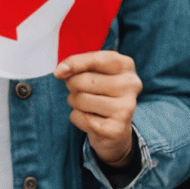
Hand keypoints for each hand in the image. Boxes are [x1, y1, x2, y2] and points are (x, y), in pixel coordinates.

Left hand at [56, 50, 140, 167]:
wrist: (116, 127)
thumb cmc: (100, 92)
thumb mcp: (93, 71)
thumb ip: (77, 64)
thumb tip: (60, 72)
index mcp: (125, 65)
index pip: (95, 59)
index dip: (73, 64)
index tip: (58, 72)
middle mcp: (131, 85)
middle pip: (83, 81)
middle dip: (72, 86)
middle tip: (80, 91)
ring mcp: (127, 108)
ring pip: (81, 100)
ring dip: (75, 102)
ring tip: (87, 105)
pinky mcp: (117, 129)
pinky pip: (81, 119)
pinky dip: (78, 119)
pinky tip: (91, 119)